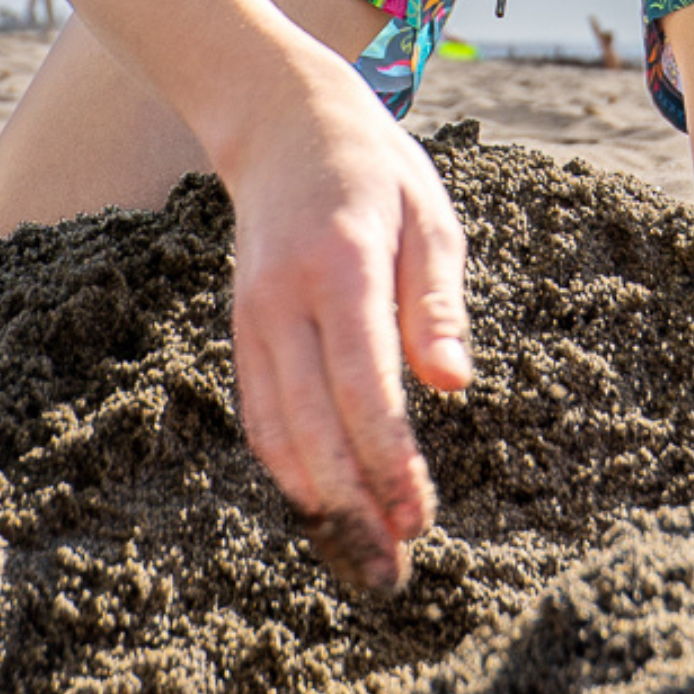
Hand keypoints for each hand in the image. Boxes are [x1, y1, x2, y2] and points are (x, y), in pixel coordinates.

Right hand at [198, 14, 472, 590]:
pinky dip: (283, 465)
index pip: (362, 387)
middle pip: (310, 425)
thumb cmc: (372, 170)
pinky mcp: (239, 326)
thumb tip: (453, 385)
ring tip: (361, 560)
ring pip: (274, 429)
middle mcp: (283, 298)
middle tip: (391, 575)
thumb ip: (439, 303)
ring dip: (317, 502)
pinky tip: (319, 506)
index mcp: (340, 267)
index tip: (420, 519)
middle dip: (351, 507)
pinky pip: (255, 411)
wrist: (277, 119)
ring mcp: (251, 315)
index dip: (390, 462)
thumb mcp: (429, 215)